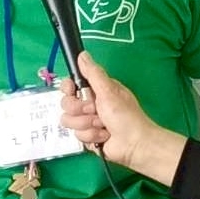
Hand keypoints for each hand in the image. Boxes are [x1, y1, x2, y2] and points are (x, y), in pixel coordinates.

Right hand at [59, 52, 186, 183]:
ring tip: (103, 126)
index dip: (68, 89)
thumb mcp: (109, 91)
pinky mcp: (87, 137)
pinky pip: (77, 136)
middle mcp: (89, 104)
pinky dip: (92, 136)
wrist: (133, 144)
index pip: (70, 85)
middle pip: (66, 104)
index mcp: (95, 90)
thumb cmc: (125, 115)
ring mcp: (87, 121)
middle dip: (80, 110)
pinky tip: (103, 137)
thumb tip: (82, 54)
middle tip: (95, 110)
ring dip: (88, 124)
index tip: (72, 91)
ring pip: (69, 121)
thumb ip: (93, 73)